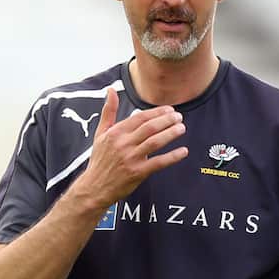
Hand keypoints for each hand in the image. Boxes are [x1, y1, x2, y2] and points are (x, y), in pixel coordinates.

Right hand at [71, 88, 187, 207]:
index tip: (169, 110)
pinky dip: (172, 157)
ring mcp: (131, 158)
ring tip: (182, 128)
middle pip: (150, 127)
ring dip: (171, 134)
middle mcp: (123, 144)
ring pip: (155, 142)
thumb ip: (108, 111)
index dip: (157, 112)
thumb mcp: (100, 134)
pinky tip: (183, 151)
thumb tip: (111, 90)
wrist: (94, 187)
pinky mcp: (137, 173)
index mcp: (116, 133)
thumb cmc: (100, 160)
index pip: (140, 117)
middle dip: (167, 120)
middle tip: (179, 117)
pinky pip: (158, 162)